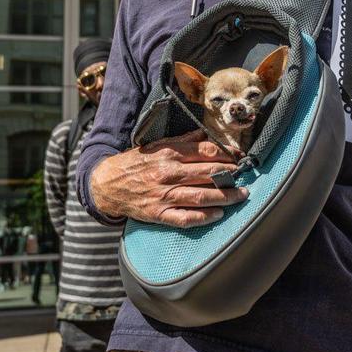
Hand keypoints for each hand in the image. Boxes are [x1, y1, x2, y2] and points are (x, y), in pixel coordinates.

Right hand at [90, 128, 248, 227]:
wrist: (106, 184)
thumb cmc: (135, 163)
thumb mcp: (157, 145)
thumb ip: (183, 141)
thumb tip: (205, 134)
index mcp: (169, 153)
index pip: (206, 151)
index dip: (226, 154)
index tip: (238, 157)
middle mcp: (168, 173)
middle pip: (208, 173)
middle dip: (231, 175)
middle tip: (244, 176)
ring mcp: (163, 195)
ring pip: (201, 196)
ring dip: (225, 196)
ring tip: (241, 195)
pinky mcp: (158, 213)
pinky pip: (185, 218)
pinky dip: (204, 217)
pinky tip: (218, 214)